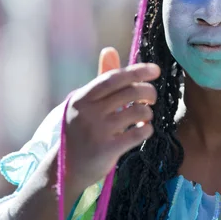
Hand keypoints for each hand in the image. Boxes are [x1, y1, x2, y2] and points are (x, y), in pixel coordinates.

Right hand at [63, 47, 159, 191]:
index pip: (114, 78)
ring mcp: (97, 131)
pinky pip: (138, 133)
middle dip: (148, 92)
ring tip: (145, 116)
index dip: (137, 71)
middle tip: (152, 97)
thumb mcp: (86, 104)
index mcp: (82, 98)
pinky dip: (147, 129)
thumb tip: (110, 49)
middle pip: (129, 92)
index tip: (155, 70)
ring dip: (148, 112)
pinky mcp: (106, 149)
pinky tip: (144, 130)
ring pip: (137, 111)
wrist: (65, 170)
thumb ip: (102, 79)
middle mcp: (88, 112)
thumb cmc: (81, 132)